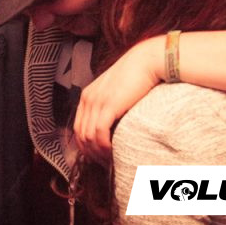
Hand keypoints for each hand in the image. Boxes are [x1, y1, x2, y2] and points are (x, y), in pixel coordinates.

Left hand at [73, 36, 162, 162]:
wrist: (147, 61)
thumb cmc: (137, 76)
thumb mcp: (117, 91)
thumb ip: (110, 104)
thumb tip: (114, 124)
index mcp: (87, 96)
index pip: (78, 127)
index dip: (85, 145)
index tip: (98, 155)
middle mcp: (88, 98)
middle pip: (80, 134)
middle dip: (90, 153)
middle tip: (104, 163)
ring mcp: (96, 101)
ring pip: (88, 136)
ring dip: (97, 152)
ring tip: (110, 160)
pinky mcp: (108, 105)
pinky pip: (98, 133)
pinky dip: (103, 146)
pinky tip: (112, 151)